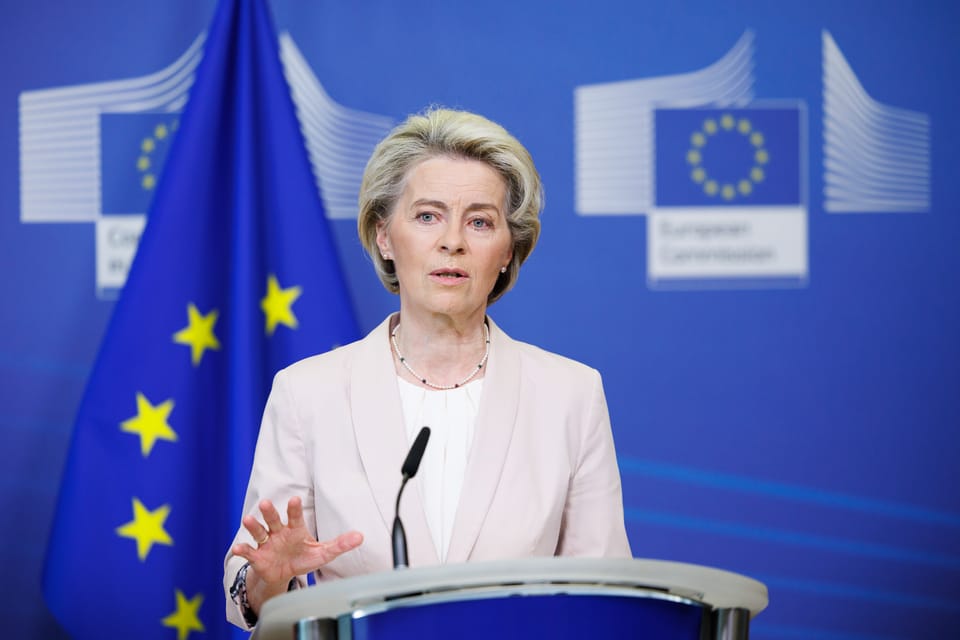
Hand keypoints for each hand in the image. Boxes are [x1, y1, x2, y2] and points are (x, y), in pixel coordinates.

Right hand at [231, 496, 362, 611]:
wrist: (284, 574)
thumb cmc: (303, 557)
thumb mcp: (322, 553)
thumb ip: (339, 544)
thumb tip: (360, 537)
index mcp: (295, 529)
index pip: (295, 517)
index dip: (294, 509)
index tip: (294, 500)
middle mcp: (279, 532)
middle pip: (273, 519)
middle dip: (270, 512)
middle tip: (266, 503)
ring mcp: (266, 544)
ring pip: (259, 532)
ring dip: (253, 526)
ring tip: (247, 520)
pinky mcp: (257, 557)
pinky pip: (249, 552)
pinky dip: (243, 550)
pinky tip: (238, 549)